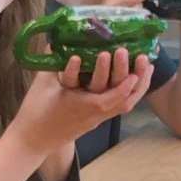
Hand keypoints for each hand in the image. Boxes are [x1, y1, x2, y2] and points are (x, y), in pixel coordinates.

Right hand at [10, 50, 152, 155]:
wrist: (33, 139)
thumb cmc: (36, 112)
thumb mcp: (42, 84)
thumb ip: (52, 62)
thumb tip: (57, 40)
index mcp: (82, 107)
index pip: (108, 100)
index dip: (123, 87)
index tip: (132, 71)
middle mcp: (94, 114)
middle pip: (123, 102)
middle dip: (137, 81)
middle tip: (143, 58)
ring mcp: (96, 118)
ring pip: (124, 105)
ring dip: (138, 86)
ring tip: (147, 66)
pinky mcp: (95, 119)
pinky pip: (118, 106)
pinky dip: (129, 91)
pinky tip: (134, 78)